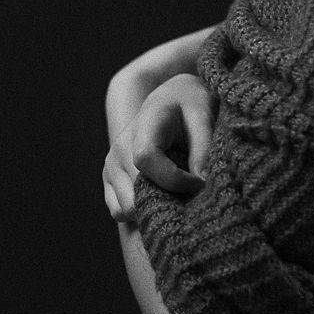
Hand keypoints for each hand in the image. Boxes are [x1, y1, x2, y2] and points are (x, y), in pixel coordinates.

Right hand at [102, 73, 216, 223]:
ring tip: (177, 196)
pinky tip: (163, 200)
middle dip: (167, 201)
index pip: (145, 160)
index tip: (199, 182)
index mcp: (143, 126)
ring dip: (153, 209)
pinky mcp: (110, 180)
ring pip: (125, 209)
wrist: (171, 100)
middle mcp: (119, 147)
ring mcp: (111, 165)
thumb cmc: (190, 106)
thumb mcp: (203, 117)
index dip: (175, 180)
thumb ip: (203, 149)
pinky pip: (119, 211)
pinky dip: (141, 213)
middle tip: (191, 195)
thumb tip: (201, 182)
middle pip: (134, 192)